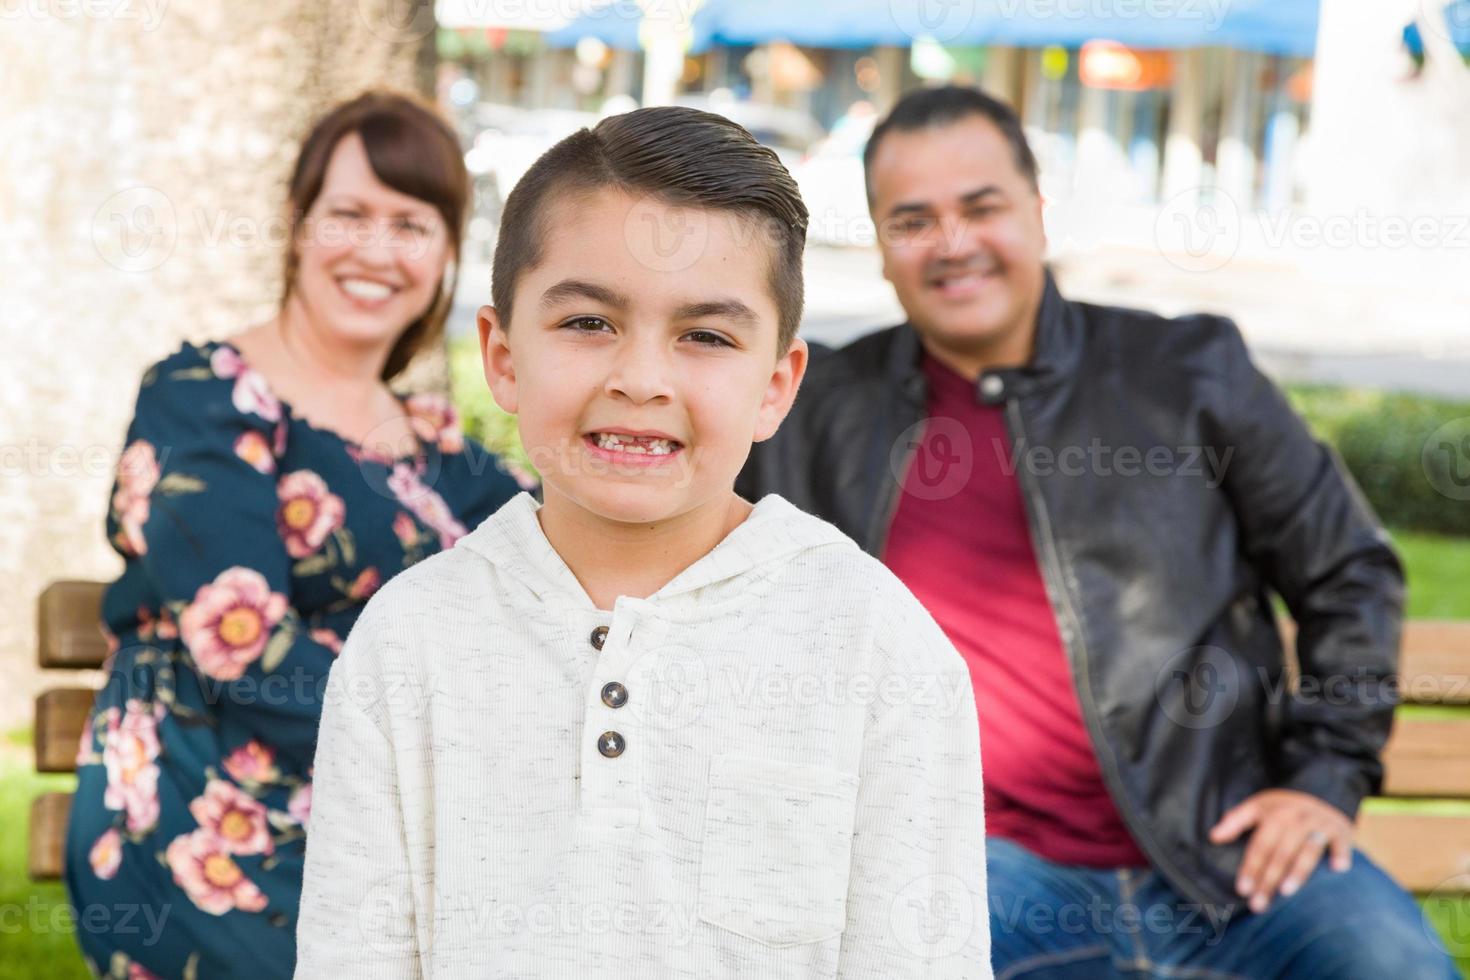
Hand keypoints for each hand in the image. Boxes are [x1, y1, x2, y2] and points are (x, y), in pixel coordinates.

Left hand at [1208, 789, 1352, 913]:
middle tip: (1258, 904)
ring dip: (1298, 871)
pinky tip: (1338, 870)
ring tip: (1286, 892)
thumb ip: (1235, 821)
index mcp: (1275, 814)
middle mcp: (1298, 818)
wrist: (1321, 793)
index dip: (1251, 867)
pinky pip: (1341, 842)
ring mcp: (1320, 823)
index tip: (1242, 890)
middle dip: (1268, 879)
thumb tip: (1213, 837)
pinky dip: (1340, 854)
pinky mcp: (1342, 830)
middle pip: (1281, 852)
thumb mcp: (1257, 807)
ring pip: (1308, 849)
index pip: (1260, 844)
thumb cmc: (1283, 808)